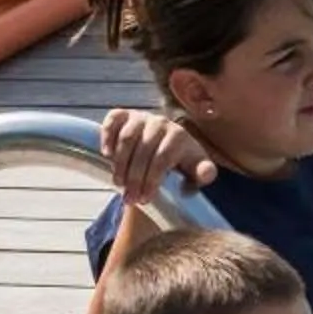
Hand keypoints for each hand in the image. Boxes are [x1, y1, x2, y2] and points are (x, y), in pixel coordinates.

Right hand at [99, 107, 218, 207]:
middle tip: (129, 198)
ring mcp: (141, 116)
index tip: (145, 199)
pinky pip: (113, 119)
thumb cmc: (183, 162)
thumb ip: (204, 173)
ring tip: (118, 184)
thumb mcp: (197, 170)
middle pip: (142, 151)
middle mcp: (161, 122)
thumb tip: (205, 173)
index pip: (162, 159)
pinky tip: (107, 155)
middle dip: (134, 178)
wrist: (169, 144)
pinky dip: (107, 135)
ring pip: (126, 139)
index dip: (152, 180)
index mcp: (179, 136)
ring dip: (120, 164)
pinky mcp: (125, 114)